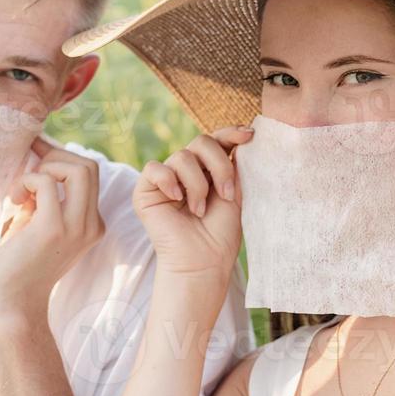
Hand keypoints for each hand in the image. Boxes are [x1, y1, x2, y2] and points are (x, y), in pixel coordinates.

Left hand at [0, 139, 105, 311]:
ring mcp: (76, 228)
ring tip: (22, 190)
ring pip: (79, 168)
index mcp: (90, 225)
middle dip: (56, 156)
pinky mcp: (53, 229)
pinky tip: (13, 199)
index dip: (61, 157)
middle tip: (28, 170)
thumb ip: (43, 198)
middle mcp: (90, 226)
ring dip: (45, 168)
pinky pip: (46, 182)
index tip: (35, 154)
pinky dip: (26, 181)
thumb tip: (37, 158)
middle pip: (89, 166)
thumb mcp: (37, 225)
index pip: (89, 175)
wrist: (9, 305)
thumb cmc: (16, 266)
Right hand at [134, 126, 252, 281]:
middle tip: (226, 194)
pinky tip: (177, 200)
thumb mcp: (236, 194)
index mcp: (209, 170)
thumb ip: (235, 166)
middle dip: (219, 165)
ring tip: (199, 210)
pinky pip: (154, 168)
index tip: (249, 135)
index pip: (217, 141)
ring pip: (182, 156)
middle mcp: (187, 171)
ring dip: (197, 184)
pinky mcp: (145, 190)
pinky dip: (169, 181)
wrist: (202, 262)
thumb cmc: (220, 234)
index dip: (230, 133)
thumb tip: (241, 135)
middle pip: (201, 142)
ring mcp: (166, 179)